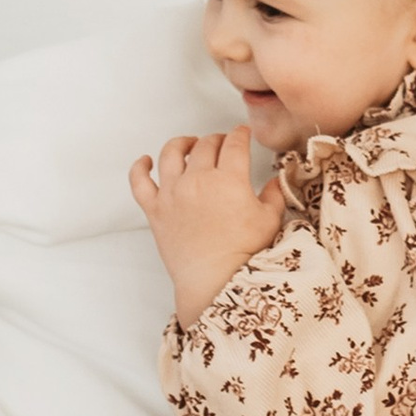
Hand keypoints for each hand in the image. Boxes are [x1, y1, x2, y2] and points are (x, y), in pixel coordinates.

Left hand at [129, 127, 285, 319]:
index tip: (242, 134)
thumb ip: (273, 195)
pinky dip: (139, 168)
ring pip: (171, 153)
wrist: (214, 281)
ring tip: (189, 144)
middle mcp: (198, 180)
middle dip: (217, 139)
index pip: (234, 144)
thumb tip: (275, 182)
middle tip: (222, 144)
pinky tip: (145, 161)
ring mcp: (173, 193)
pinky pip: (139, 181)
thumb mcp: (270, 221)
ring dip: (182, 143)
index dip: (240, 135)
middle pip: (205, 145)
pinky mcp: (155, 210)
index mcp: (228, 179)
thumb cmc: (244, 253)